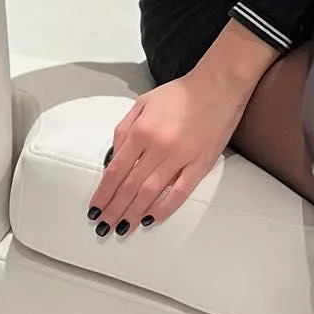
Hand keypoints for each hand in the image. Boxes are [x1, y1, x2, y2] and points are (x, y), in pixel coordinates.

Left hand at [86, 69, 251, 236]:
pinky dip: (164, 208)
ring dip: (134, 213)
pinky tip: (152, 219)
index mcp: (141, 131)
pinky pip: (180, 192)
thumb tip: (113, 158)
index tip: (95, 208)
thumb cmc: (180, 94)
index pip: (115, 170)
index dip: (103, 193)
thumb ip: (124, 129)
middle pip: (129, 186)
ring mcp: (181, 157)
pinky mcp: (201, 164)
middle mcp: (158, 146)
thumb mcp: (142, 103)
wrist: (218, 86)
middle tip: (103, 226)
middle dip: (114, 209)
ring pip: (151, 192)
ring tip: (123, 228)